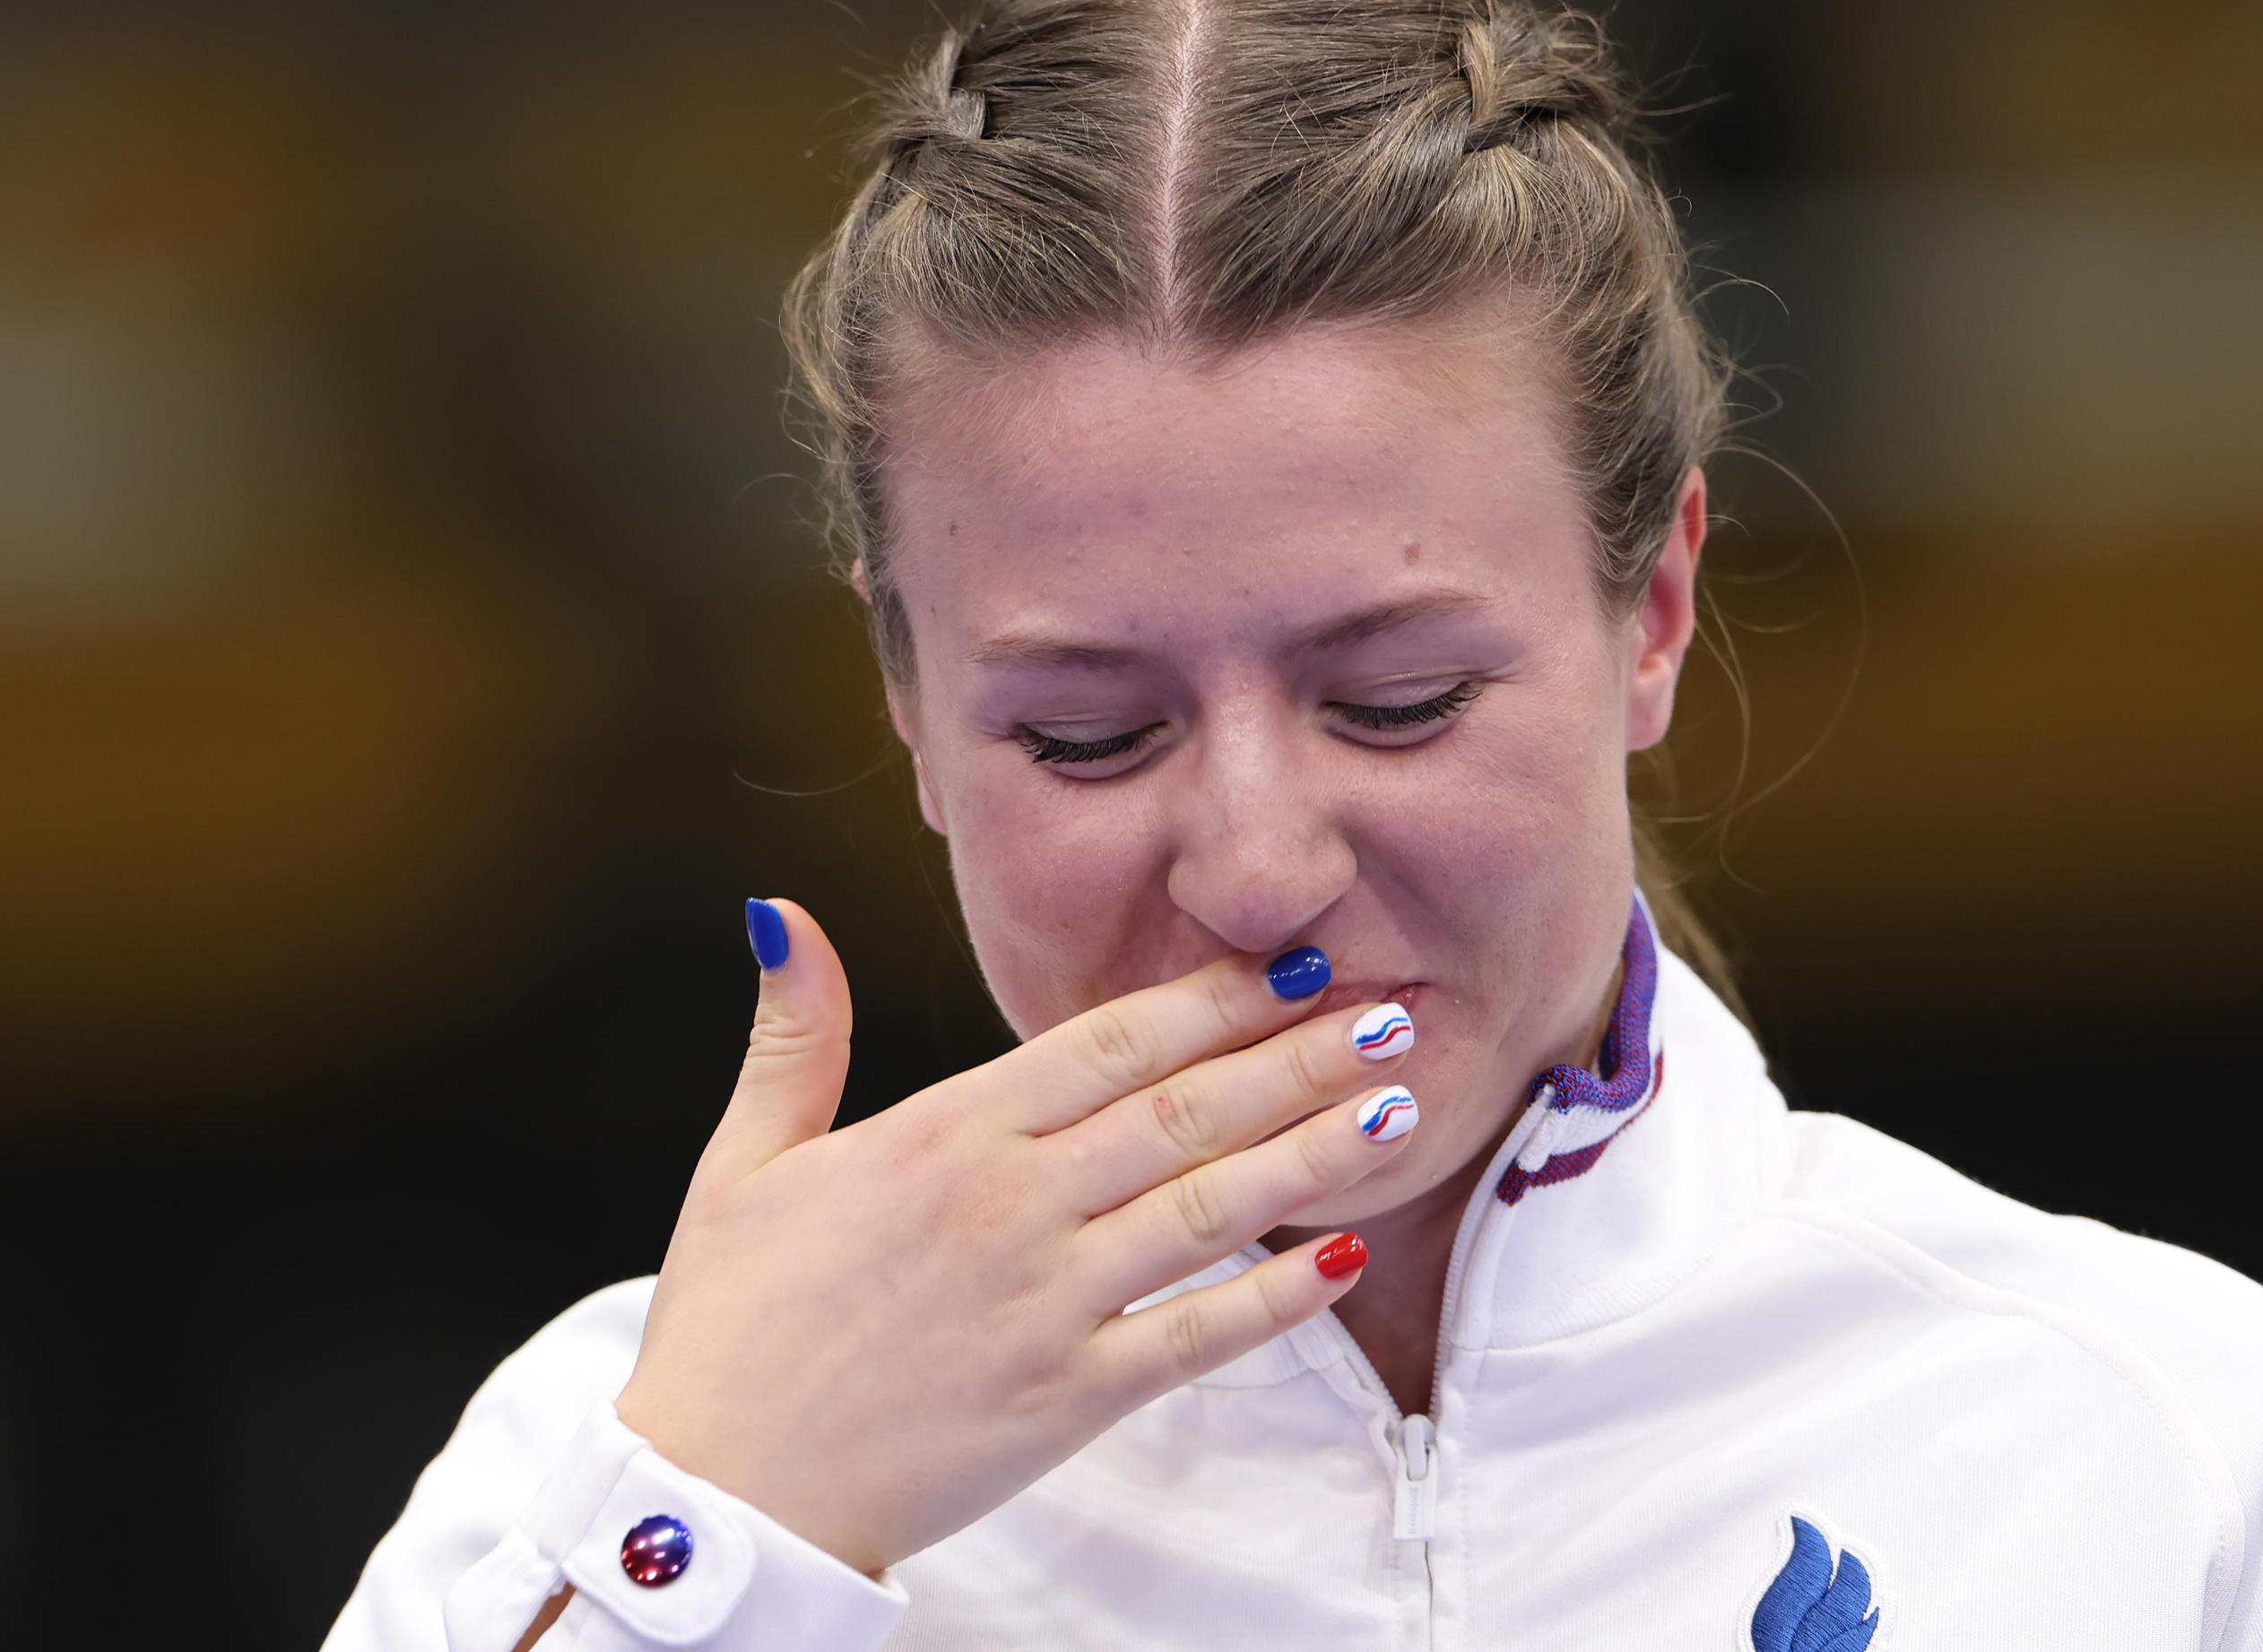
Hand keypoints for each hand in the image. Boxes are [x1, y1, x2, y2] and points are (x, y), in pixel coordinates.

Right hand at [612, 899, 1418, 1575]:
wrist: (715, 1495)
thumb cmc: (732, 1324)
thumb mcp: (748, 1161)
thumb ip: (792, 1034)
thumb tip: (783, 915)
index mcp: (944, 1134)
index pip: (1108, 1042)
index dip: (1212, 999)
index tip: (1294, 963)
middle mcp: (1010, 1205)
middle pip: (1184, 1110)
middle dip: (1298, 1057)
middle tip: (1393, 1014)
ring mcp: (1047, 1302)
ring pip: (1209, 1208)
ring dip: (1313, 1153)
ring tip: (1397, 1107)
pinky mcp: (1067, 1399)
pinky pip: (1194, 1337)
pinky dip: (1274, 1298)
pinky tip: (1344, 1255)